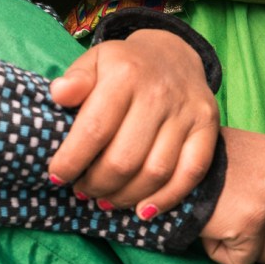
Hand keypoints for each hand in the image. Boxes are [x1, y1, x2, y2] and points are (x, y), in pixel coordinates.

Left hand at [48, 28, 219, 217]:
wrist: (172, 54)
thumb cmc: (124, 65)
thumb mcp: (95, 61)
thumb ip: (76, 80)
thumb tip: (58, 94)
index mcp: (125, 73)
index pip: (95, 128)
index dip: (72, 160)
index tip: (57, 176)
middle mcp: (158, 93)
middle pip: (124, 158)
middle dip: (97, 184)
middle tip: (83, 190)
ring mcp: (186, 112)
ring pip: (156, 171)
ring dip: (125, 196)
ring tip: (105, 200)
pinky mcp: (207, 126)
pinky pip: (190, 173)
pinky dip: (166, 199)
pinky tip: (143, 209)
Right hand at [200, 127, 264, 263]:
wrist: (168, 164)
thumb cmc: (202, 163)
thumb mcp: (245, 157)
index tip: (243, 207)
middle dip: (258, 235)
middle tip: (228, 215)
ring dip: (242, 245)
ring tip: (219, 219)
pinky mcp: (252, 223)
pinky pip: (244, 261)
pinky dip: (223, 253)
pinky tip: (210, 228)